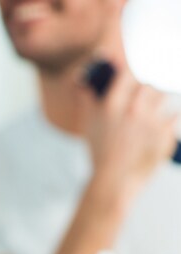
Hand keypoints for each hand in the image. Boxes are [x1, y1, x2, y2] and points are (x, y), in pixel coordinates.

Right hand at [78, 71, 177, 199]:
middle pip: (147, 84)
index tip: (132, 73)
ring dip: (157, 101)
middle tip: (141, 99)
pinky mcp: (166, 133)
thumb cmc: (100, 153)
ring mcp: (151, 121)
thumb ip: (87, 98)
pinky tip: (160, 127)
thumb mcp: (88, 124)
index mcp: (111, 105)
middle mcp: (132, 110)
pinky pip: (174, 116)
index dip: (130, 70)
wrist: (115, 180)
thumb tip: (84, 80)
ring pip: (162, 96)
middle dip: (144, 90)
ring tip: (149, 113)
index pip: (127, 73)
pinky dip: (168, 119)